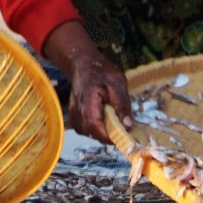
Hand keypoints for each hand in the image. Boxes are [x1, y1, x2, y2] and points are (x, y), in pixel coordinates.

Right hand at [42, 21, 130, 138]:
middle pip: (94, 134)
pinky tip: (104, 116)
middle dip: (112, 134)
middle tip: (124, 124)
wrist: (83, 66)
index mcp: (86, 101)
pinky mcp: (75, 121)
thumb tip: (128, 125)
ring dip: (106, 130)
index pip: (94, 127)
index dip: (110, 136)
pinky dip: (99, 128)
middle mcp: (76, 113)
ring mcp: (74, 118)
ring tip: (113, 116)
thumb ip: (122, 104)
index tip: (126, 136)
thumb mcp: (118, 83)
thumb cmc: (101, 72)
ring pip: (92, 135)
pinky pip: (89, 132)